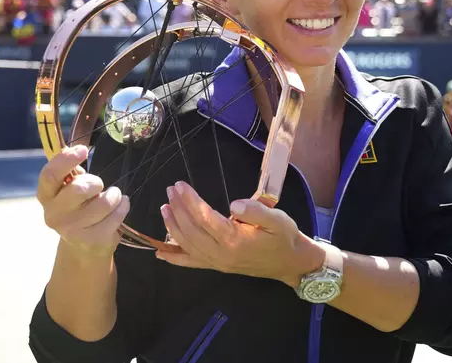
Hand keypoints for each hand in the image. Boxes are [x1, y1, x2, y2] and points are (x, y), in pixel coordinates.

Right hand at [37, 145, 129, 259]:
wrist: (84, 246)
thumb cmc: (79, 207)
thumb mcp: (70, 188)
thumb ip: (71, 173)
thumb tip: (78, 150)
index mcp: (46, 195)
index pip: (50, 175)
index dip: (66, 160)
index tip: (83, 149)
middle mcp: (53, 214)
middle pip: (79, 189)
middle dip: (96, 182)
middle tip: (99, 186)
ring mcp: (71, 230)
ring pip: (103, 203)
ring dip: (114, 195)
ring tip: (113, 196)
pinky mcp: (91, 241)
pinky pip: (116, 217)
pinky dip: (123, 207)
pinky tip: (120, 207)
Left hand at [156, 181, 323, 286]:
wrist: (290, 262)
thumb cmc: (284, 237)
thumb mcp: (278, 219)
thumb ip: (257, 211)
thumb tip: (234, 205)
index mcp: (234, 239)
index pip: (204, 217)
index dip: (190, 200)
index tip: (180, 185)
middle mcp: (222, 253)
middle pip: (191, 230)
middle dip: (178, 209)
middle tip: (170, 190)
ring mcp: (218, 262)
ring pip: (188, 244)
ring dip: (173, 226)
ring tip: (165, 208)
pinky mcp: (217, 266)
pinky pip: (191, 263)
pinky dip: (174, 257)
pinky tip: (161, 252)